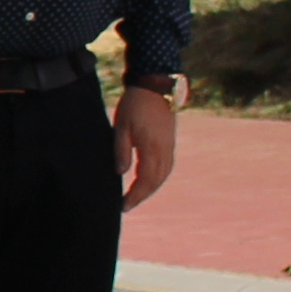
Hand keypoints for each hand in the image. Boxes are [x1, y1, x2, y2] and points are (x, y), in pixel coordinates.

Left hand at [115, 84, 179, 211]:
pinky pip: (166, 166)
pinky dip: (157, 177)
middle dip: (142, 195)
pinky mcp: (170, 141)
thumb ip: (121, 151)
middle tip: (127, 205)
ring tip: (136, 196)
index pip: (145, 180)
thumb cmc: (135, 104)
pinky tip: (149, 179)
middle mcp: (164, 150)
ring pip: (163, 175)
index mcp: (152, 148)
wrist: (156, 85)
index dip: (135, 195)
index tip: (123, 206)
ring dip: (151, 188)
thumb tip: (120, 173)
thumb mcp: (121, 127)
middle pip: (156, 181)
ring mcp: (169, 146)